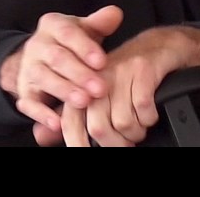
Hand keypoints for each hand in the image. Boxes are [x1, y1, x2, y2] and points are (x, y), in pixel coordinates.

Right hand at [0, 5, 122, 135]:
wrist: (41, 59)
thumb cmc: (72, 44)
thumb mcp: (85, 30)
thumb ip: (100, 23)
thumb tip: (115, 14)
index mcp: (52, 25)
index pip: (67, 33)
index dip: (84, 47)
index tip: (102, 61)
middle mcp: (37, 44)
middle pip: (56, 58)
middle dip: (79, 74)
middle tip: (100, 88)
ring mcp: (29, 68)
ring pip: (43, 78)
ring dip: (63, 90)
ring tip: (84, 102)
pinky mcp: (25, 91)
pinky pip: (29, 103)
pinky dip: (42, 114)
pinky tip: (58, 123)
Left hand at [59, 25, 199, 146]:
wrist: (158, 47)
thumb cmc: (125, 76)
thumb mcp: (95, 95)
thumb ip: (70, 118)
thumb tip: (41, 137)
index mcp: (81, 84)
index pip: (71, 122)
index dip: (78, 145)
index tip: (88, 153)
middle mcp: (97, 77)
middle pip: (98, 127)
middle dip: (116, 144)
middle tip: (126, 144)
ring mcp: (120, 72)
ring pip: (123, 122)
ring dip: (136, 133)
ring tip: (139, 127)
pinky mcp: (143, 69)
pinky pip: (144, 108)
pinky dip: (149, 118)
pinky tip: (149, 114)